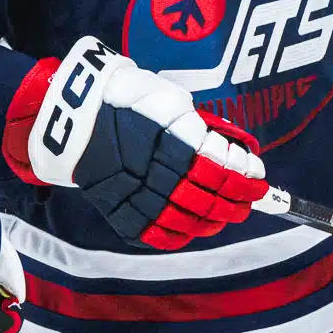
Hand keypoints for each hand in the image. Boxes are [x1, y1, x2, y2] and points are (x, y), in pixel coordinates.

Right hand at [4, 38, 267, 249]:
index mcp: (171, 138)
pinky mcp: (118, 210)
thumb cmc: (127, 98)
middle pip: (208, 196)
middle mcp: (156, 170)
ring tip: (229, 214)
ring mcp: (136, 194)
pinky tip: (194, 229)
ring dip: (214, 219)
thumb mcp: (171, 99)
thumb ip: (201, 127)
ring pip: (186, 219)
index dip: (245, 175)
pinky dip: (180, 235)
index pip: (220, 167)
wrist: (73, 115)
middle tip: (252, 198)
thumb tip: (232, 151)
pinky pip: (155, 233)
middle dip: (237, 200)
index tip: (259, 176)